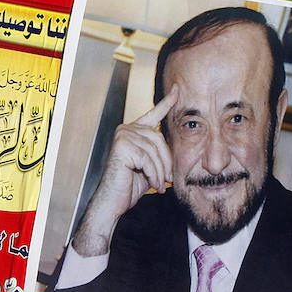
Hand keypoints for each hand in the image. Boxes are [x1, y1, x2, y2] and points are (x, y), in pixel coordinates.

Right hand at [71, 85, 178, 256]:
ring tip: (158, 184)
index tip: (179, 90)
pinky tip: (151, 184)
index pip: (154, 114)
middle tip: (167, 180)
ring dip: (160, 171)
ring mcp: (123, 136)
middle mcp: (127, 129)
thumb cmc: (130, 186)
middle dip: (167, 162)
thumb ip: (159, 153)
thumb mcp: (151, 166)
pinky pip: (148, 159)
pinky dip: (153, 174)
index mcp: (134, 131)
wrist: (113, 201)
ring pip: (155, 151)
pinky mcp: (122, 146)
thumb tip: (178, 147)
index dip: (168, 102)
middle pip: (160, 139)